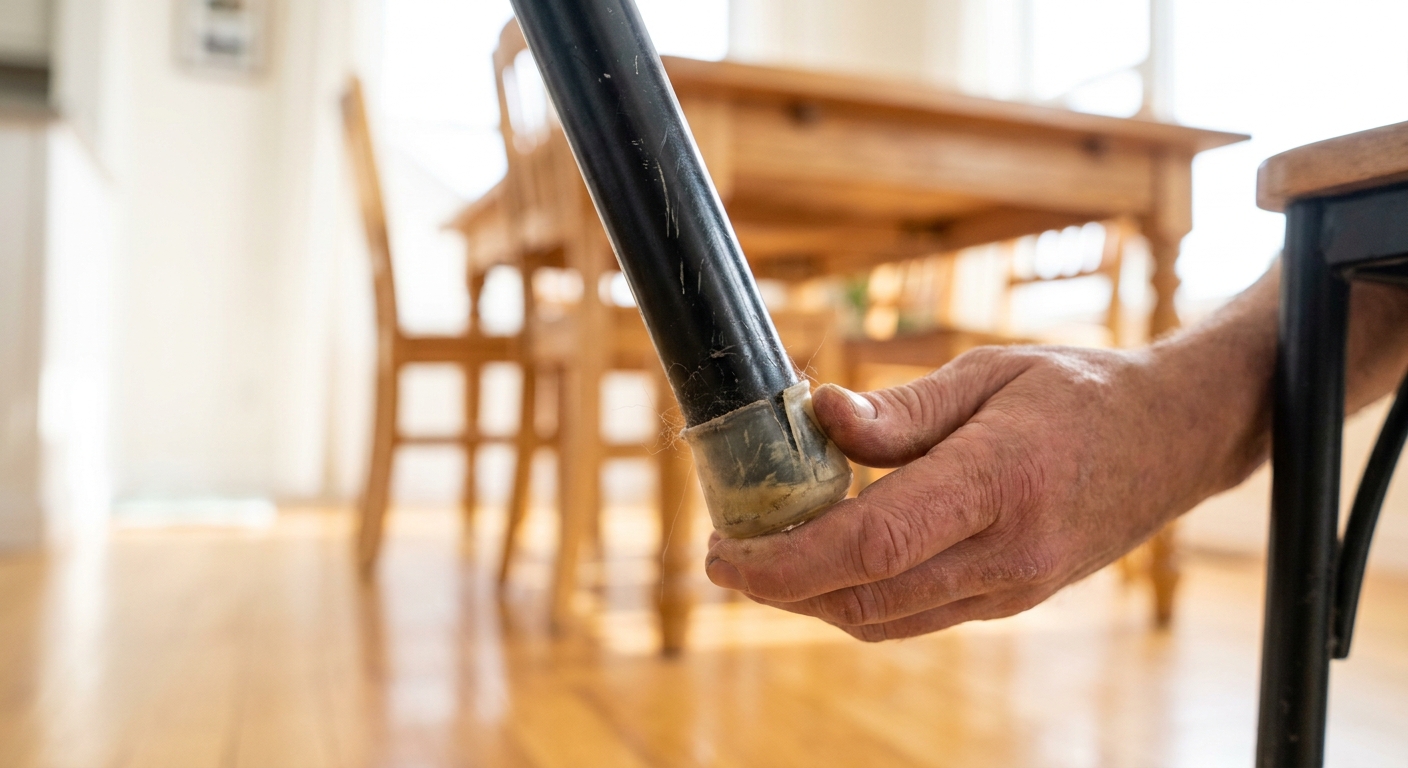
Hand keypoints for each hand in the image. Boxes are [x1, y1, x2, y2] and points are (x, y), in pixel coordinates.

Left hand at [704, 344, 1250, 640]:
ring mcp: (1014, 588)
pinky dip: (856, 599)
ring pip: (884, 620)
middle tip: (725, 554)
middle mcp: (1009, 552)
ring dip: (811, 599)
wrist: (1172, 439)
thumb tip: (816, 415)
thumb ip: (899, 408)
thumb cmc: (1076, 391)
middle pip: (867, 597)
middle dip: (780, 586)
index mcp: (1001, 481)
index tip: (724, 550)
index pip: (875, 542)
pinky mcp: (1011, 601)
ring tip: (764, 556)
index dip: (787, 558)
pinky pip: (914, 618)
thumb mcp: (986, 373)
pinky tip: (827, 561)